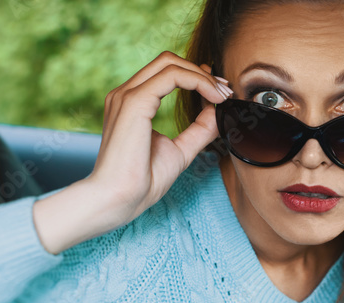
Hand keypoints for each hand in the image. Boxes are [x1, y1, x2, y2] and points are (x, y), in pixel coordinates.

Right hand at [32, 51, 231, 253]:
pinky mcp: (135, 102)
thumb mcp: (180, 150)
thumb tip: (218, 111)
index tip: (219, 92)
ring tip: (223, 95)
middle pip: (168, 60)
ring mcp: (127, 95)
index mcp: (131, 104)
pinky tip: (214, 98)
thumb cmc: (141, 181)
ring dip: (203, 76)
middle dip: (202, 72)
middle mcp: (125, 94)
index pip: (165, 73)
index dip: (196, 76)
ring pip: (171, 63)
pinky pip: (172, 76)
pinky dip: (198, 82)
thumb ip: (199, 130)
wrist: (118, 199)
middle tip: (225, 91)